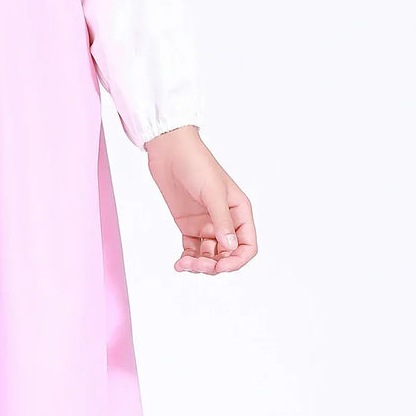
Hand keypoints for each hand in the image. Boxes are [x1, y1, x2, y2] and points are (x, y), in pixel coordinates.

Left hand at [144, 126, 256, 273]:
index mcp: (239, 212)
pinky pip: (192, 250)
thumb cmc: (196, 163)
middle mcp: (225, 221)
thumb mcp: (213, 192)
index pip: (247, 245)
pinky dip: (187, 259)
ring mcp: (206, 224)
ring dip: (199, 265)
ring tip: (184, 264)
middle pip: (227, 254)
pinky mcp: (188, 225)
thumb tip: (230, 247)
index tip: (221, 266)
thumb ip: (221, 220)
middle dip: (214, 265)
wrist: (169, 150)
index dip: (237, 260)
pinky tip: (179, 264)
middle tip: (198, 265)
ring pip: (209, 255)